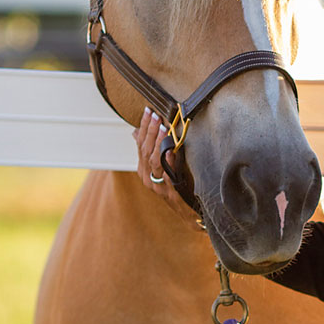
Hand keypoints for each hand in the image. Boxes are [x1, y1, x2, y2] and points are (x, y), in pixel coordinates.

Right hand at [132, 107, 201, 226]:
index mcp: (144, 170)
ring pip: (153, 160)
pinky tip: (171, 150)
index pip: (140, 144)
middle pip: (144, 150)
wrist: (188, 213)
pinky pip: (166, 174)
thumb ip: (152, 150)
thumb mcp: (163, 167)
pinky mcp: (169, 193)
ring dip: (157, 142)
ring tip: (163, 127)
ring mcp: (156, 186)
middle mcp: (147, 177)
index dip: (144, 127)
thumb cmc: (177, 188)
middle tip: (155, 114)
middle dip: (149, 130)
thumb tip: (136, 132)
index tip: (148, 110)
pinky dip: (167, 161)